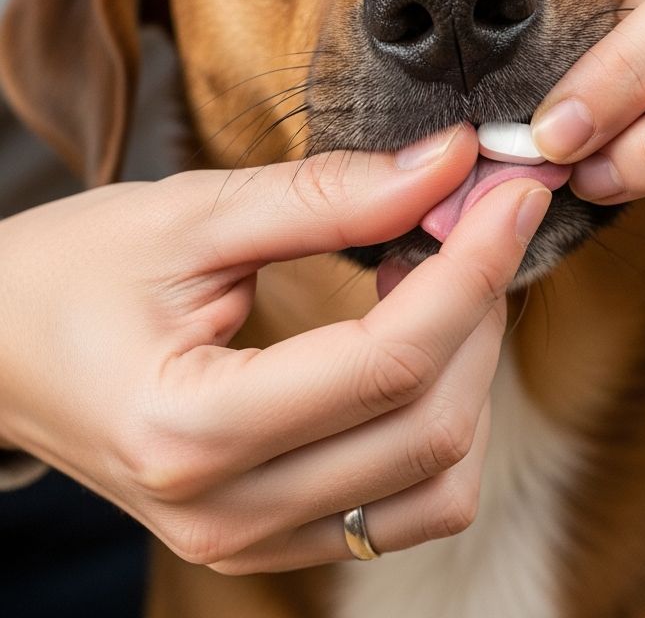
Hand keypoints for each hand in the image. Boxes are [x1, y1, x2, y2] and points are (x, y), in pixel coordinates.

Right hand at [0, 124, 550, 572]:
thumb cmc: (70, 274)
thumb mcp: (194, 215)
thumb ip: (330, 194)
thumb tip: (451, 164)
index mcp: (191, 429)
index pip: (390, 359)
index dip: (474, 266)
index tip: (512, 194)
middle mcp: (228, 514)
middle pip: (429, 423)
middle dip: (482, 308)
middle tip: (480, 221)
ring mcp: (251, 541)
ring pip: (438, 480)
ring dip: (471, 372)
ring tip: (440, 279)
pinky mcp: (272, 537)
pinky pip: (405, 504)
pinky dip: (440, 418)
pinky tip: (415, 340)